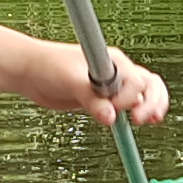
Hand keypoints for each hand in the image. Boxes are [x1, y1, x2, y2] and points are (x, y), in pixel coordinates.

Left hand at [21, 37, 168, 128]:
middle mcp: (116, 70)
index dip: (129, 98)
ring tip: (151, 120)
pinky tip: (139, 121)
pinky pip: (127, 103)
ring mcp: (112, 83)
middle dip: (152, 101)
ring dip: (151, 105)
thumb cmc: (47, 67)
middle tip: (143, 120)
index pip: (135, 80)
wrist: (30, 71)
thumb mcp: (70, 82)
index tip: (113, 110)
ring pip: (144, 92)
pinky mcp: (104, 96)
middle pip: (149, 83)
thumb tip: (110, 117)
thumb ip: (91, 99)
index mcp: (112, 61)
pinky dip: (136, 111)